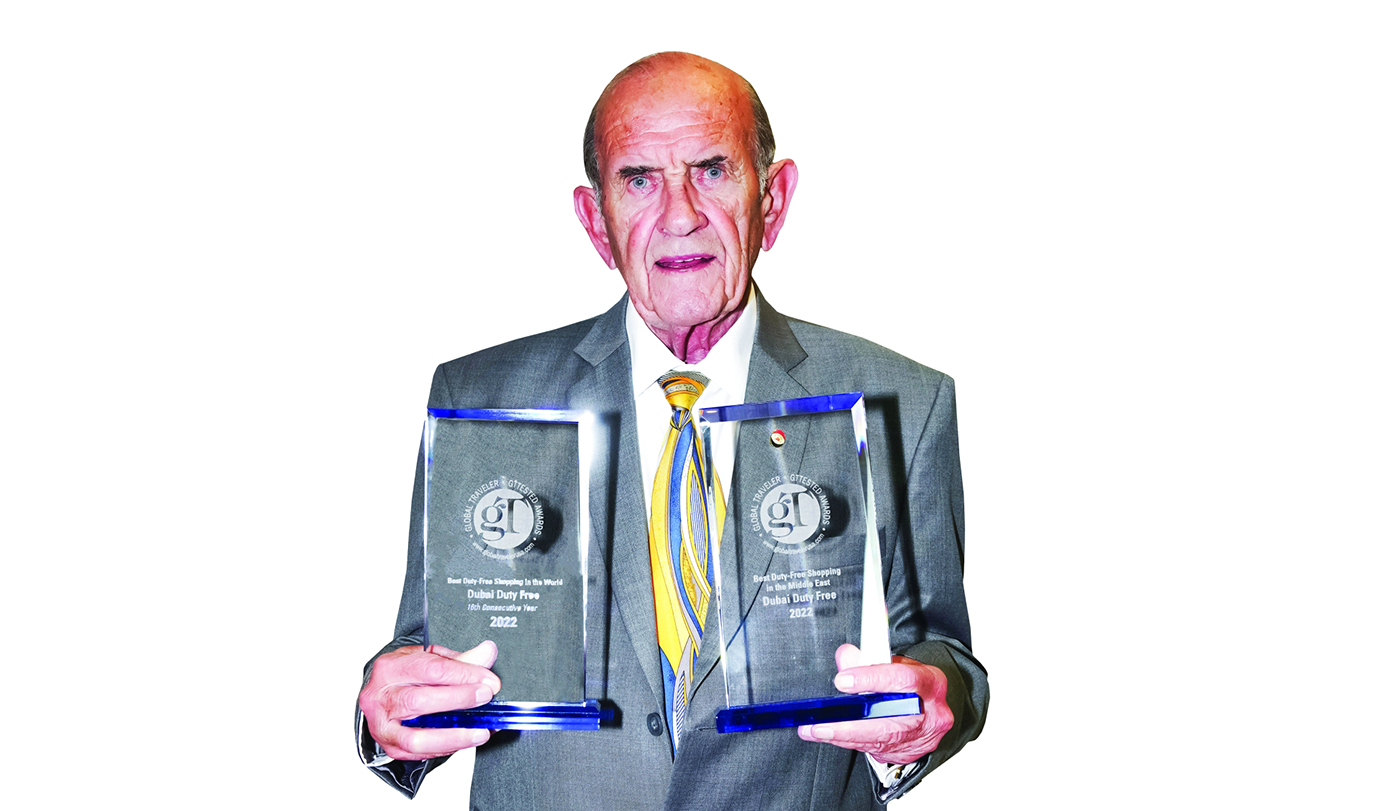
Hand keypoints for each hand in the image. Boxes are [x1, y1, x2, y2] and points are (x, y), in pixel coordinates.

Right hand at [359, 640, 500, 760]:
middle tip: (485, 698)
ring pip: (416, 737)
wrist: (384, 697)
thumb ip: (460, 660)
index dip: (464, 675)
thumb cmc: (406, 677)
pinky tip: (466, 740)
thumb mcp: (429, 659)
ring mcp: (383, 726)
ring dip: (454, 735)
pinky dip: (447, 748)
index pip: (430, 669)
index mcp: (391, 668)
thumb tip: (487, 652)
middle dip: (458, 699)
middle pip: (419, 701)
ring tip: (480, 731)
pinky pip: (420, 753)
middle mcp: (382, 697)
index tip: (489, 681)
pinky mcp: (392, 747)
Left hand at [797, 643, 952, 764]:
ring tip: (813, 729)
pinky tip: (829, 735)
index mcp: (929, 683)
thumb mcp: (896, 663)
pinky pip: (873, 749)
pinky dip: (848, 741)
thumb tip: (846, 657)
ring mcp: (919, 737)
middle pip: (887, 722)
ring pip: (877, 740)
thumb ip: (869, 660)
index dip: (871, 679)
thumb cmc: (911, 684)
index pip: (902, 680)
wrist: (930, 710)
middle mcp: (929, 713)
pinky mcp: (906, 752)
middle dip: (849, 724)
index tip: (843, 681)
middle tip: (820, 722)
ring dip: (841, 735)